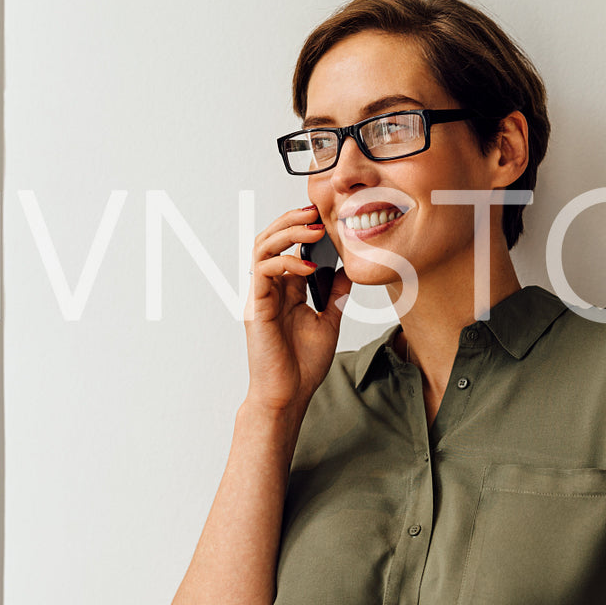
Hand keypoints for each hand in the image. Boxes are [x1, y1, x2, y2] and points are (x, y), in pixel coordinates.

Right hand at [242, 204, 352, 413]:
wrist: (289, 394)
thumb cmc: (303, 365)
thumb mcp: (330, 321)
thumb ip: (336, 294)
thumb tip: (350, 269)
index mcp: (286, 290)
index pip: (288, 247)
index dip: (302, 227)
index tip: (325, 216)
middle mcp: (270, 289)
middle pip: (270, 239)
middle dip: (291, 220)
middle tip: (315, 210)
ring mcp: (261, 296)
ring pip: (262, 248)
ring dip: (287, 232)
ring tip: (313, 228)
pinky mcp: (256, 306)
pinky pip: (264, 271)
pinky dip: (286, 262)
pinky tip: (309, 267)